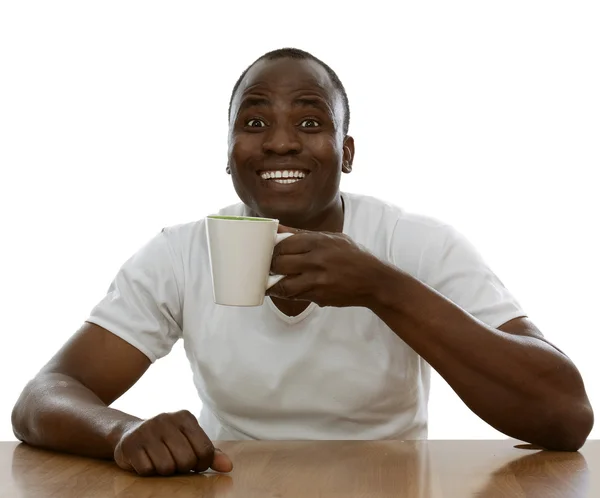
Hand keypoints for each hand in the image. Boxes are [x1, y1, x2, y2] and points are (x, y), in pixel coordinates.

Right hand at [113, 410, 232, 475]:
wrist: (130, 433)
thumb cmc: (167, 440)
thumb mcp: (190, 440)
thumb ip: (210, 452)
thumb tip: (228, 467)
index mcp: (185, 417)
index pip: (205, 450)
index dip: (202, 464)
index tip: (195, 463)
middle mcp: (167, 419)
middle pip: (186, 461)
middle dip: (182, 468)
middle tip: (175, 461)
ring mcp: (147, 430)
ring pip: (166, 467)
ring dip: (164, 471)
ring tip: (160, 459)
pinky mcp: (130, 444)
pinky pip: (147, 470)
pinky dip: (148, 471)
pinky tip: (146, 459)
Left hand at [268, 225, 387, 307]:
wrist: (373, 280)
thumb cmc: (352, 256)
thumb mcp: (331, 238)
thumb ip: (302, 234)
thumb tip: (277, 228)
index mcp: (319, 241)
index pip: (284, 243)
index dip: (272, 248)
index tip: (267, 251)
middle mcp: (317, 260)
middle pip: (280, 262)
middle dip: (270, 266)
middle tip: (268, 266)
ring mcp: (318, 280)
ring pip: (283, 284)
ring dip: (273, 284)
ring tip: (269, 282)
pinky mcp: (319, 296)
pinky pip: (294, 296)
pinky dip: (285, 294)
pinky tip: (283, 290)